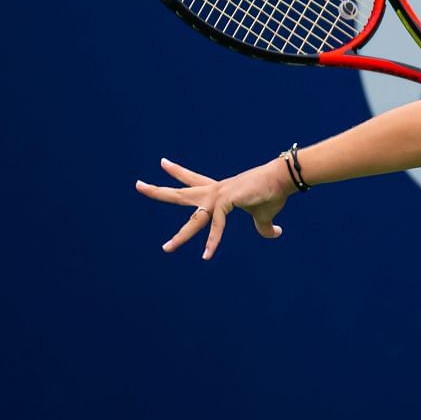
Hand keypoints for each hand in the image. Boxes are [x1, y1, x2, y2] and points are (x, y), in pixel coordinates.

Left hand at [135, 156, 289, 260]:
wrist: (282, 179)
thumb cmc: (273, 193)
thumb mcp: (264, 214)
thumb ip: (264, 227)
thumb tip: (277, 233)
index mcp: (219, 191)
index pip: (192, 180)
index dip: (178, 173)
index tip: (162, 164)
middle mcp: (214, 191)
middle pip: (181, 192)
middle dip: (158, 190)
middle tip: (138, 185)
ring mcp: (218, 197)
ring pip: (193, 218)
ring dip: (180, 236)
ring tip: (166, 249)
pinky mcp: (226, 202)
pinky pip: (216, 225)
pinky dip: (213, 241)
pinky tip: (207, 255)